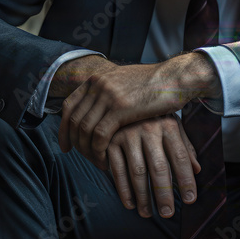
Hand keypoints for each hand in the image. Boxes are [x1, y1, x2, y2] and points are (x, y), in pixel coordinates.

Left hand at [57, 52, 220, 169]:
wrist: (175, 78)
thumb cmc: (156, 84)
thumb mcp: (126, 82)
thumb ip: (110, 92)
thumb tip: (100, 106)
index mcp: (98, 79)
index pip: (69, 105)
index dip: (63, 126)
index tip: (66, 143)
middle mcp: (98, 85)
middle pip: (73, 118)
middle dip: (71, 141)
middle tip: (73, 155)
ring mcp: (108, 96)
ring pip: (83, 129)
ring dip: (85, 150)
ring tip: (94, 160)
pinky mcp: (120, 109)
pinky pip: (99, 135)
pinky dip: (98, 151)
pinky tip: (105, 160)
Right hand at [105, 114, 200, 217]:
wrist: (121, 97)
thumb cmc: (154, 116)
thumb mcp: (172, 125)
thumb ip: (185, 146)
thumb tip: (197, 169)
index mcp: (168, 125)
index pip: (181, 157)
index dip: (186, 180)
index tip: (190, 200)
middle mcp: (149, 129)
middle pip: (159, 167)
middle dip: (164, 193)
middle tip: (168, 213)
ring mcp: (128, 134)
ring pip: (137, 172)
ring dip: (143, 196)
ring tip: (148, 213)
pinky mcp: (110, 141)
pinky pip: (117, 169)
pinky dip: (123, 189)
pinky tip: (130, 204)